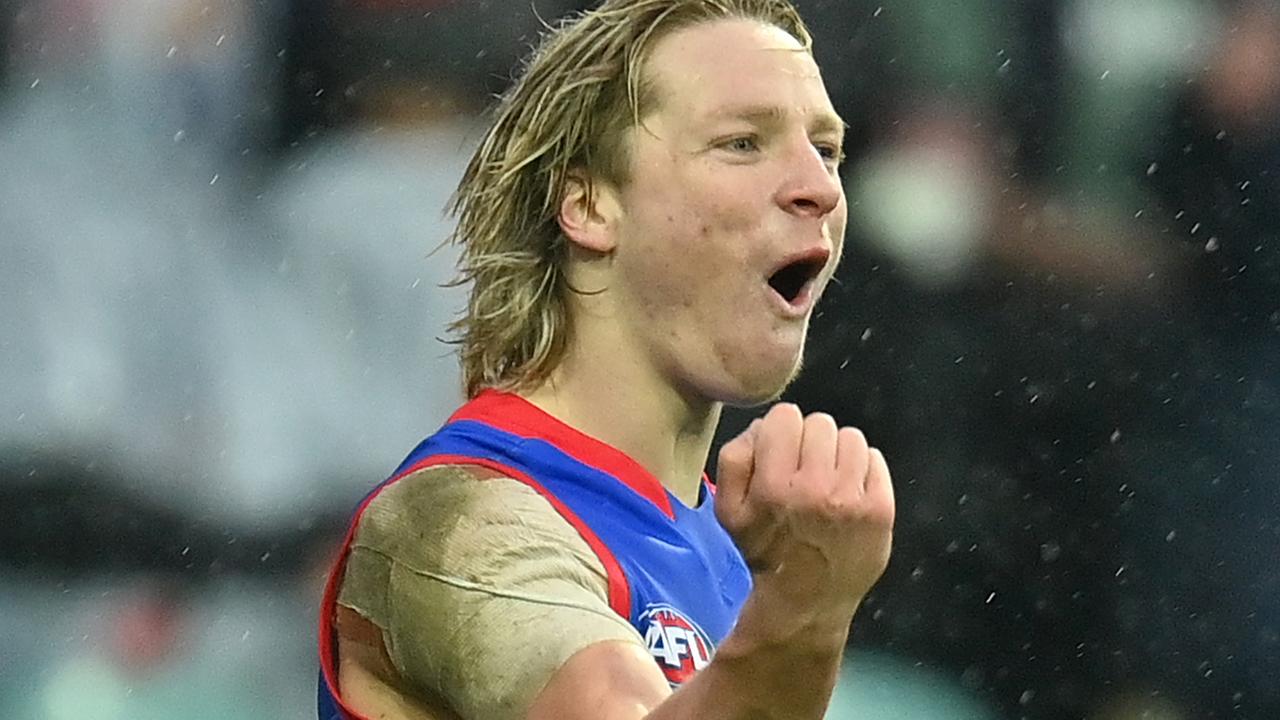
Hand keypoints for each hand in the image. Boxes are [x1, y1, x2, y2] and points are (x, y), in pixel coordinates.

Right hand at [715, 404, 894, 618]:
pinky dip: (862, 470)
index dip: (780, 432)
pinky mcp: (881, 508)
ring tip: (828, 481)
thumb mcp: (728, 509)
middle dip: (810, 442)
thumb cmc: (766, 550)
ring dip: (837, 454)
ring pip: (850, 437)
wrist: (807, 601)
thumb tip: (763, 426)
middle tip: (805, 471)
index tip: (780, 455)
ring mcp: (853, 498)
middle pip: (820, 423)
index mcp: (775, 486)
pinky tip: (849, 492)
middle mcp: (816, 488)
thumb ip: (735, 458)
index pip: (785, 416)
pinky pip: (874, 458)